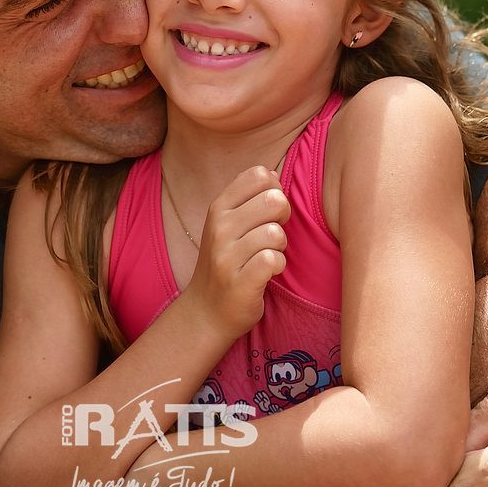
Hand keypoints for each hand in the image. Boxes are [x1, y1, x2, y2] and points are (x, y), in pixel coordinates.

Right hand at [181, 166, 289, 340]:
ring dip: (279, 247)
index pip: (259, 174)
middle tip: (272, 236)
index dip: (275, 189)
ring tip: (266, 256)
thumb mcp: (228, 225)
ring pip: (275, 233)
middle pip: (273, 200)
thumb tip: (273, 174)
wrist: (205, 312)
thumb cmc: (225, 264)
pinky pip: (273, 260)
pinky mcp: (239, 282)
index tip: (268, 211)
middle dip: (282, 217)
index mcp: (218, 208)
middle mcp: (219, 228)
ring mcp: (226, 256)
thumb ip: (249, 198)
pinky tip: (267, 273)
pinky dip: (278, 267)